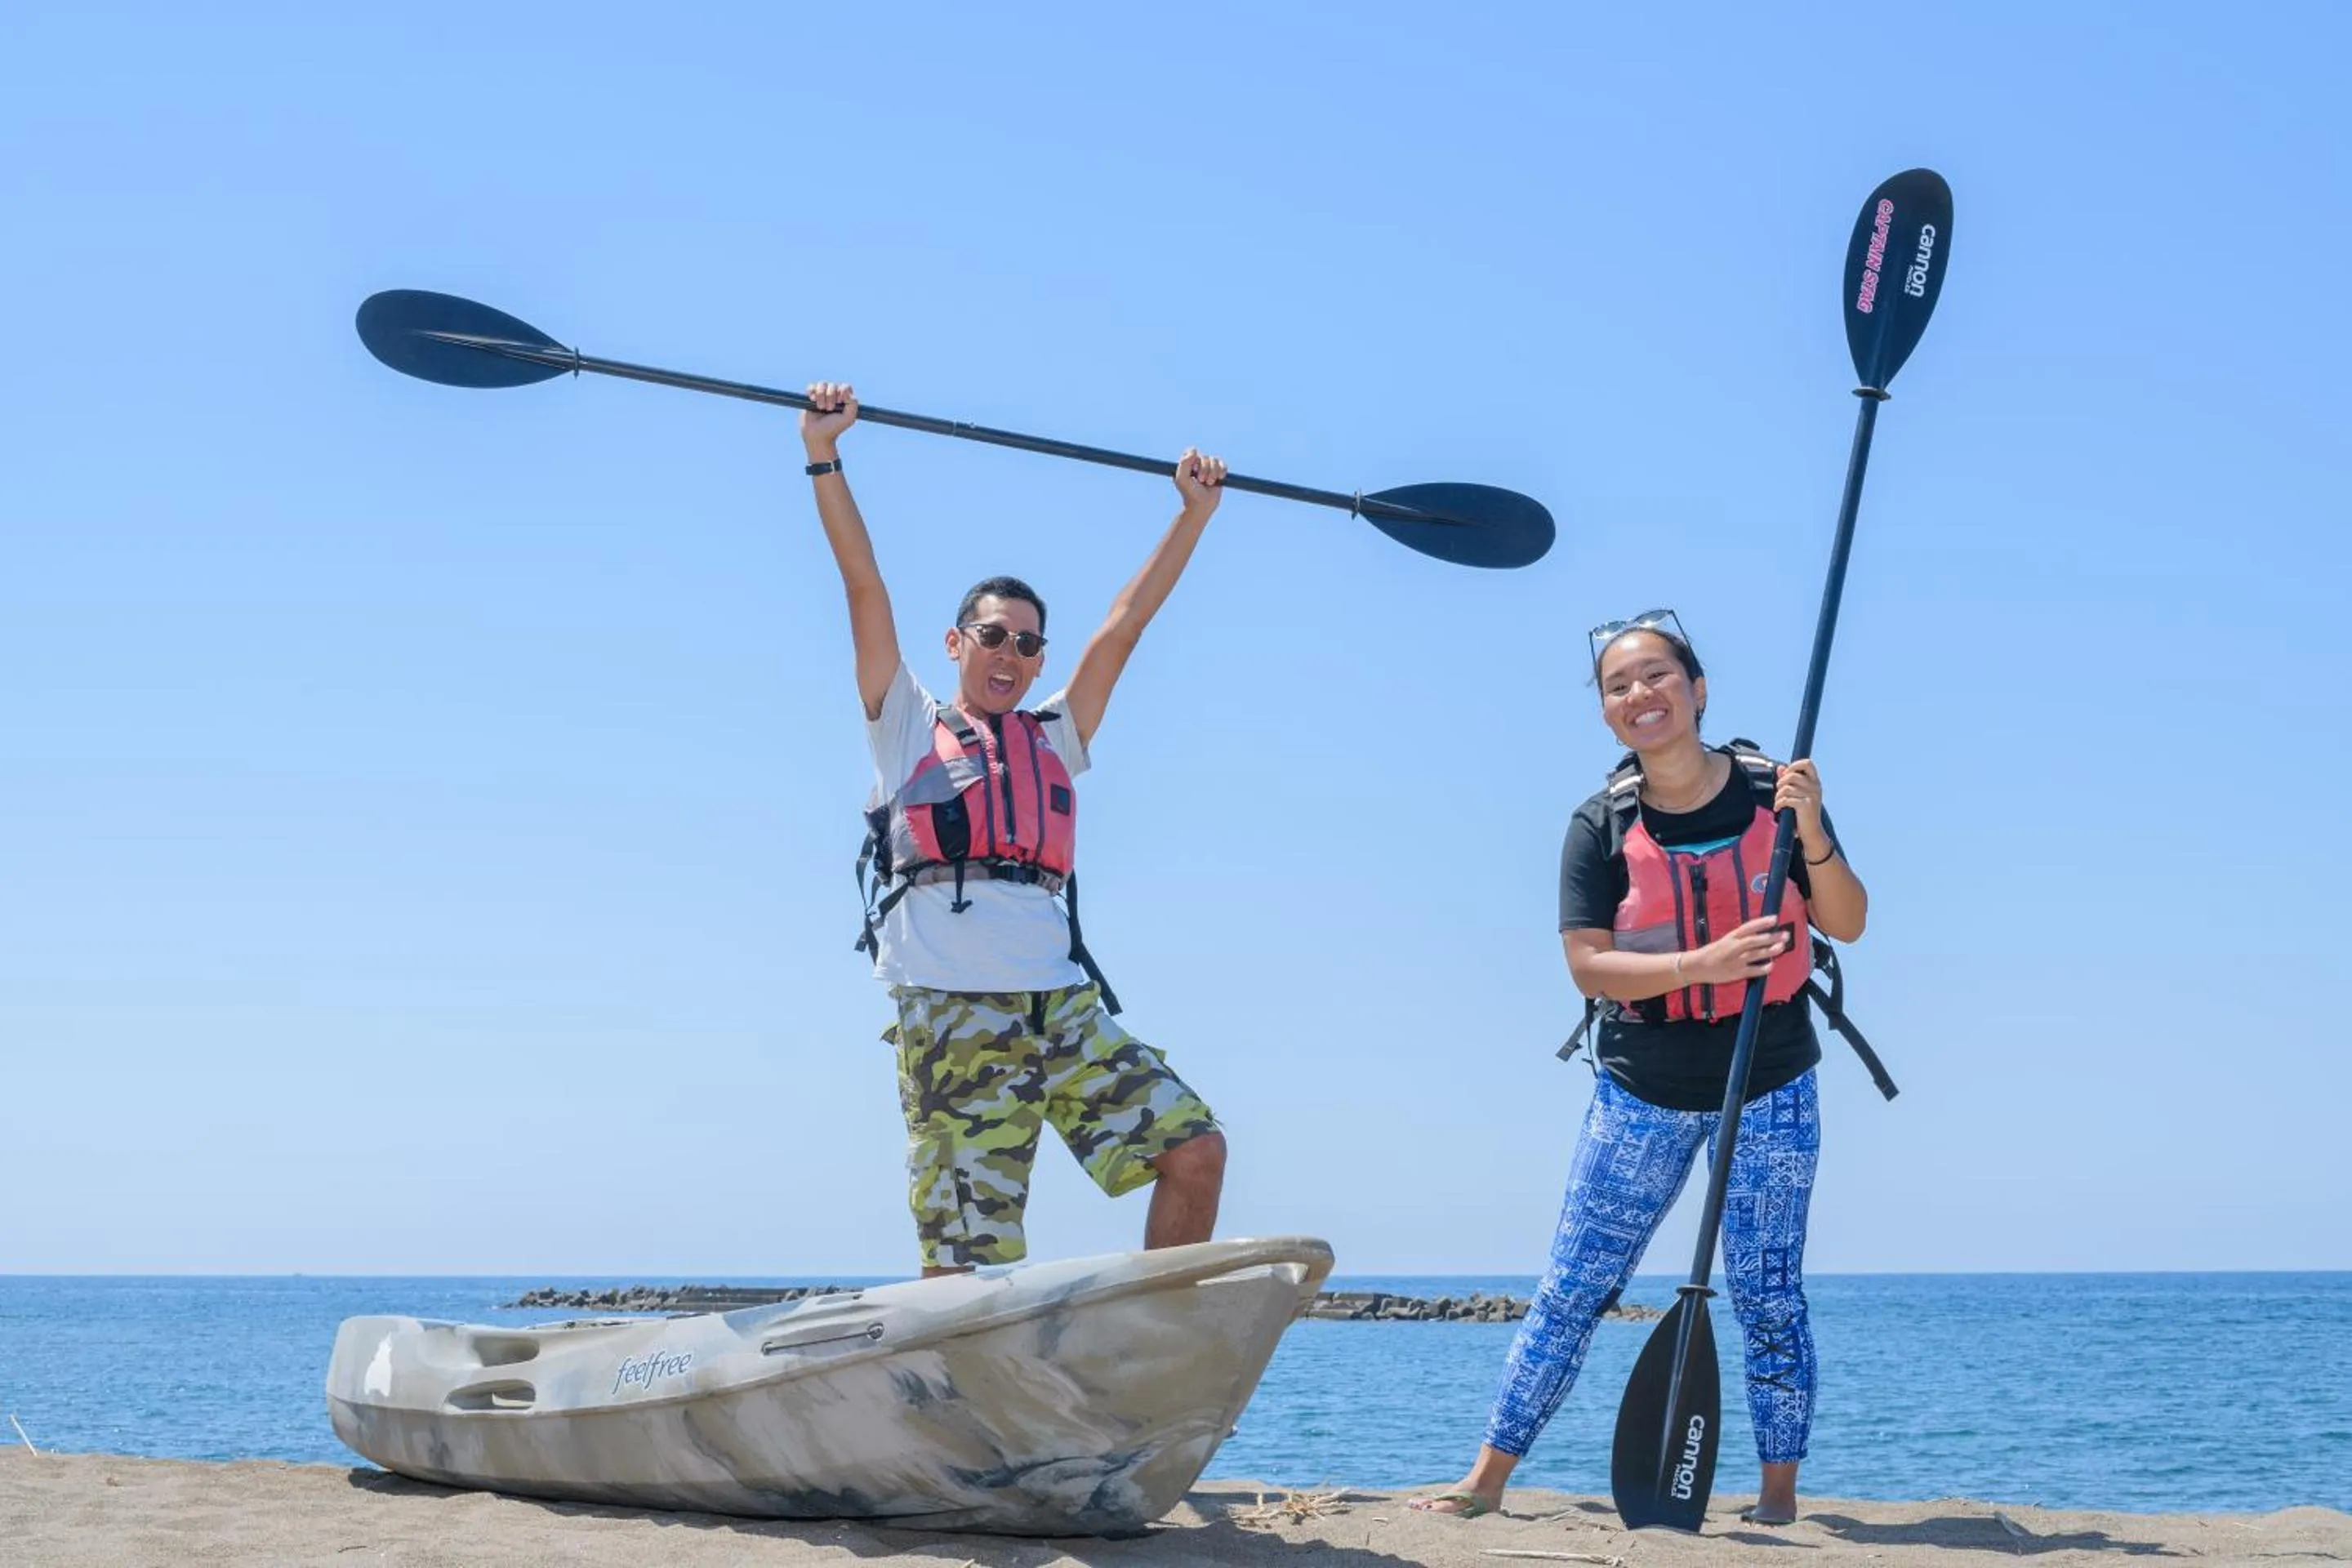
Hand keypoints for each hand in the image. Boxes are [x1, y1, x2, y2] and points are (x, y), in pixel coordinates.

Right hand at [802, 381, 857, 456]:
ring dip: (821, 395)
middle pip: (833, 385)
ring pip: (822, 384)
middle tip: (829, 409)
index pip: (845, 387)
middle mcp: (834, 396)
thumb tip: (844, 389)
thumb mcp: (848, 418)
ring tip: (821, 408)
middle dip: (831, 397)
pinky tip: (812, 400)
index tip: (840, 402)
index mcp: (844, 400)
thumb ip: (852, 403)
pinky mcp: (811, 397)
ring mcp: (822, 396)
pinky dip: (812, 391)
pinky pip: (811, 386)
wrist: (817, 435)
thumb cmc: (834, 428)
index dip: (842, 392)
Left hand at [1173, 447, 1226, 515]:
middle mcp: (1197, 463)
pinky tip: (1219, 479)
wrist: (1201, 505)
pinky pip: (1223, 465)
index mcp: (1186, 463)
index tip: (1193, 470)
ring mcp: (1208, 467)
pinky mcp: (1218, 472)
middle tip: (1200, 481)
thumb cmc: (1189, 493)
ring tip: (1209, 483)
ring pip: (1214, 460)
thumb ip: (1184, 463)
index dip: (1194, 460)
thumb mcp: (1182, 479)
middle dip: (1204, 470)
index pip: (1191, 451)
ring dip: (1212, 473)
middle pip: (1204, 457)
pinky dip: (1222, 471)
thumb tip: (1195, 450)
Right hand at [1679, 916, 1793, 986]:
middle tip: (1785, 934)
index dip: (1762, 923)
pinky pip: (1753, 971)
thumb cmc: (1712, 953)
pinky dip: (1763, 968)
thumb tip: (1760, 935)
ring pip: (1756, 954)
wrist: (1696, 967)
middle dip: (1771, 937)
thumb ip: (1740, 939)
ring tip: (1782, 947)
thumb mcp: (1724, 941)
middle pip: (1755, 941)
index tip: (1775, 918)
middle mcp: (1734, 947)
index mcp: (1731, 937)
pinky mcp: (1736, 973)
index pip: (1749, 927)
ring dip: (1771, 950)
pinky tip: (1772, 965)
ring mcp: (1736, 961)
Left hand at [1773, 759, 1828, 839]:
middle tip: (1779, 791)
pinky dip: (1778, 803)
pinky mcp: (1805, 806)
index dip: (1794, 765)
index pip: (1808, 763)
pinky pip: (1786, 799)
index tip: (1786, 774)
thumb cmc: (1803, 812)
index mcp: (1815, 782)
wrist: (1812, 831)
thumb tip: (1780, 767)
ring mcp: (1811, 796)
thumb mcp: (1798, 794)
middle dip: (1781, 782)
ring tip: (1778, 802)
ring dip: (1778, 795)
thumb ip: (1789, 780)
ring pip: (1786, 788)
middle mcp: (1815, 787)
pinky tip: (1777, 809)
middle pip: (1792, 775)